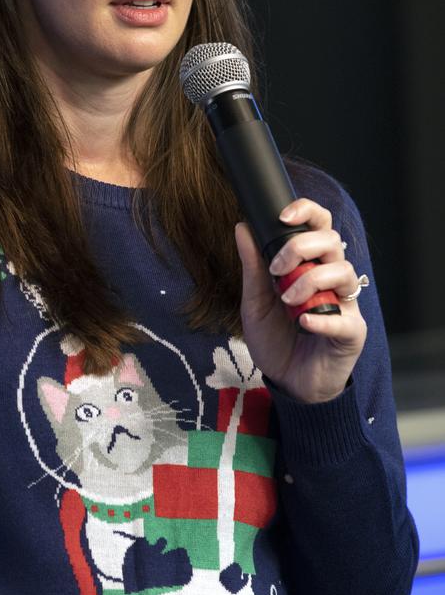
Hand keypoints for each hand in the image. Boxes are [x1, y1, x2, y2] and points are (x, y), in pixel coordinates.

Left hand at [234, 198, 367, 403]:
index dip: (307, 212)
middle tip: (277, 270)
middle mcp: (331, 279)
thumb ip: (252, 267)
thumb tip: (242, 227)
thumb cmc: (276, 339)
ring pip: (343, 272)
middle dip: (300, 248)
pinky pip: (345, 318)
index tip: (283, 217)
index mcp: (310, 266)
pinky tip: (303, 323)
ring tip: (287, 302)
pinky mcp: (352, 332)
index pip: (320, 226)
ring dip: (309, 282)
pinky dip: (321, 318)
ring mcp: (344, 304)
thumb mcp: (255, 302)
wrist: (288, 382)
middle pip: (333, 240)